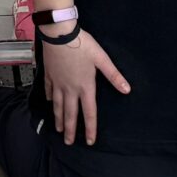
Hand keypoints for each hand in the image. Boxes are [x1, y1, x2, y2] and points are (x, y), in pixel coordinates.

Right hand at [40, 29, 129, 143]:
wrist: (60, 34)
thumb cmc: (82, 45)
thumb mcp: (101, 59)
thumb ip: (113, 75)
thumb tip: (127, 89)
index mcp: (85, 86)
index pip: (89, 113)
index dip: (90, 128)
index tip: (90, 141)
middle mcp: (70, 89)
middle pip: (70, 114)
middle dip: (70, 130)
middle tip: (69, 142)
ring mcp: (58, 83)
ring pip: (58, 106)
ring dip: (59, 119)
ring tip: (59, 129)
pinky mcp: (50, 75)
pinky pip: (50, 91)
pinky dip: (51, 100)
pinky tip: (51, 103)